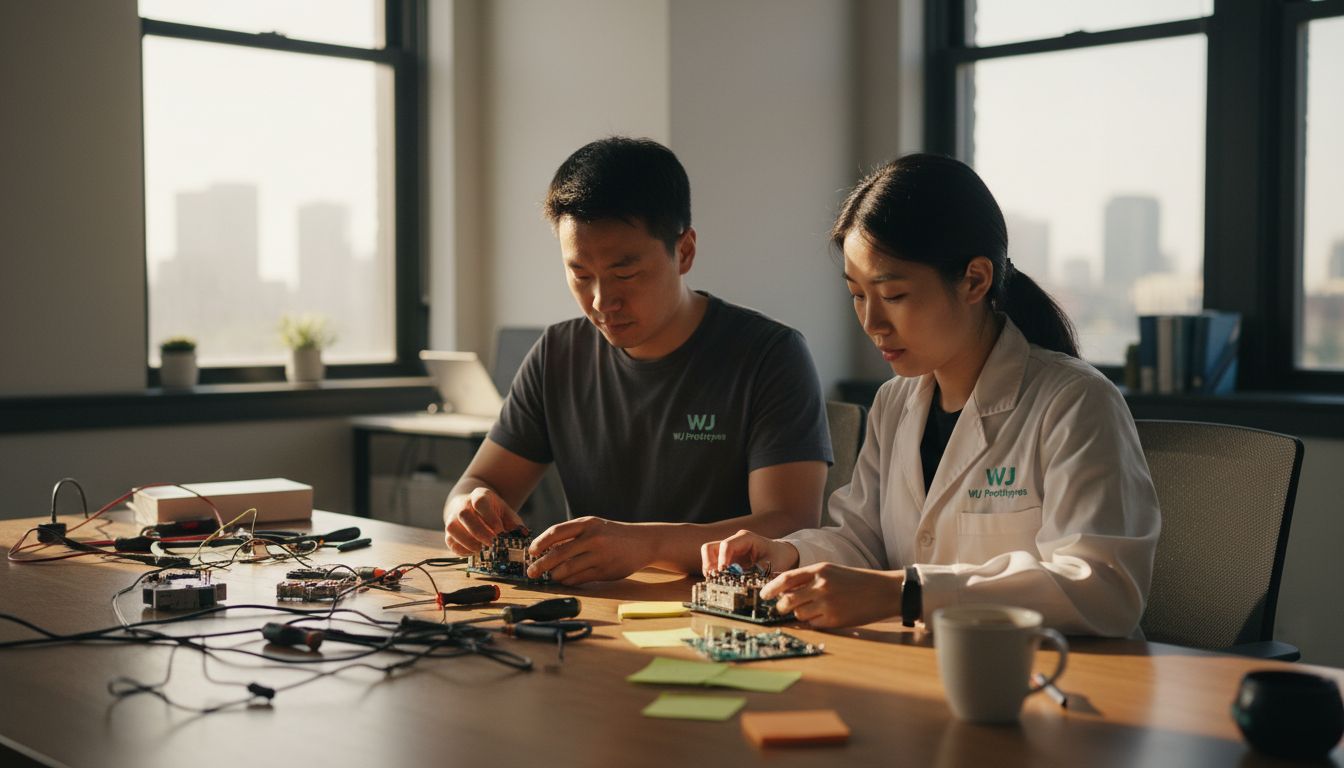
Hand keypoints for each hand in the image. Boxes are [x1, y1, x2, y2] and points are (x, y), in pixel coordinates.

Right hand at [443, 487, 525, 554]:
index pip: (480, 502)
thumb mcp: (505, 512)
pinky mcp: (449, 532)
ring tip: (482, 550)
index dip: (489, 518)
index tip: (500, 532)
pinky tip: (474, 553)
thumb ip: (514, 523)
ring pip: (452, 527)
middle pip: (464, 514)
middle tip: (492, 544)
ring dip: (468, 541)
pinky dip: (461, 550)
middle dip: (479, 532)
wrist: (473, 509)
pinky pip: (450, 541)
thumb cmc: (493, 512)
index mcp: (479, 495)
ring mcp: (453, 517)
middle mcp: (463, 504)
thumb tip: (523, 535)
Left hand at [525, 517, 650, 584]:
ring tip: (550, 576)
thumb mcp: (594, 526)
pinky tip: (565, 580)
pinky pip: (579, 578)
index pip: (556, 532)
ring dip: (555, 575)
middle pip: (559, 553)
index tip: (531, 551)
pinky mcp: (605, 571)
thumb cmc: (613, 534)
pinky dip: (568, 580)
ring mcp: (600, 555)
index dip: (540, 542)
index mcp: (587, 523)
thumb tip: (545, 550)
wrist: (643, 542)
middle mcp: (593, 538)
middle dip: (541, 564)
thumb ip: (573, 535)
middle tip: (532, 572)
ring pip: (568, 569)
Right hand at [700, 530, 799, 574]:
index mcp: (745, 538)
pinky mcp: (728, 559)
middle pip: (710, 548)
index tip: (723, 573)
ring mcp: (729, 550)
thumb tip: (746, 582)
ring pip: (709, 556)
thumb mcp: (773, 564)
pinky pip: (714, 564)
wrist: (782, 554)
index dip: (722, 560)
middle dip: (709, 564)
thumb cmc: (778, 556)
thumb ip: (759, 571)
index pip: (726, 545)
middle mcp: (734, 542)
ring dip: (709, 569)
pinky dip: (714, 574)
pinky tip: (720, 583)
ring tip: (715, 582)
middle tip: (713, 579)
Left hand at [760, 563, 903, 627]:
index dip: (771, 588)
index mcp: (819, 570)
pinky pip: (813, 623)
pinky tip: (825, 615)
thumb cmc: (856, 581)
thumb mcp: (831, 572)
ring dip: (800, 614)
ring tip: (814, 609)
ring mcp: (827, 603)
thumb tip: (785, 590)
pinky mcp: (834, 619)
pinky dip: (814, 622)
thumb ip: (809, 578)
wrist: (883, 591)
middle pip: (788, 600)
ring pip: (799, 614)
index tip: (764, 595)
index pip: (786, 579)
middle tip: (782, 608)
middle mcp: (821, 586)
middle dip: (782, 606)